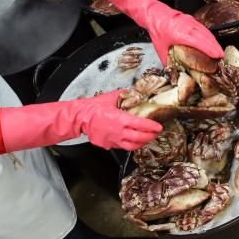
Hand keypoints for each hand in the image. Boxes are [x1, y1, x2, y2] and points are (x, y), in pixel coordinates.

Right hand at [0, 89, 161, 152]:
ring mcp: (112, 140)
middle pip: (138, 138)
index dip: (151, 127)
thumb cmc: (94, 106)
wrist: (79, 117)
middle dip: (149, 136)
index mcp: (120, 120)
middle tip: (156, 133)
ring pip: (131, 146)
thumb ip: (124, 95)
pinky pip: (121, 146)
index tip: (159, 127)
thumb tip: (134, 92)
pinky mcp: (107, 145)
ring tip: (147, 138)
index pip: (140, 125)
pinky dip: (129, 144)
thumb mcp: (111, 98)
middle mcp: (118, 132)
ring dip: (141, 143)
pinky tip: (133, 140)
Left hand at [141, 0, 222, 63]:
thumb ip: (169, 62)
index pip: (199, 42)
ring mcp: (191, 21)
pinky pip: (203, 28)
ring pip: (206, 32)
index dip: (210, 49)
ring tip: (219, 52)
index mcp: (180, 33)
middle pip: (206, 37)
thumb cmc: (156, 29)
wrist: (153, 13)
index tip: (218, 55)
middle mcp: (187, 26)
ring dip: (214, 42)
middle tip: (223, 57)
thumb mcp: (160, 49)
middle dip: (216, 47)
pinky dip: (209, 36)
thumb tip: (175, 74)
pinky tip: (212, 43)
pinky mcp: (192, 20)